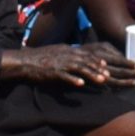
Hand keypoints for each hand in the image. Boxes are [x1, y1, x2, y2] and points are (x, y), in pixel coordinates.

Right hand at [10, 43, 134, 86]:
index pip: (87, 55)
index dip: (98, 61)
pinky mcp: (53, 72)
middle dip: (99, 69)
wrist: (25, 60)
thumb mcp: (58, 51)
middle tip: (109, 76)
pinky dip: (73, 80)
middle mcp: (67, 55)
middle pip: (86, 62)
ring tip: (102, 81)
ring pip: (79, 68)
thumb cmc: (41, 57)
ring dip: (92, 75)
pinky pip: (65, 76)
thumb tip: (81, 57)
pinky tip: (81, 85)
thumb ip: (70, 54)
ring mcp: (60, 63)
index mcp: (68, 50)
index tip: (108, 67)